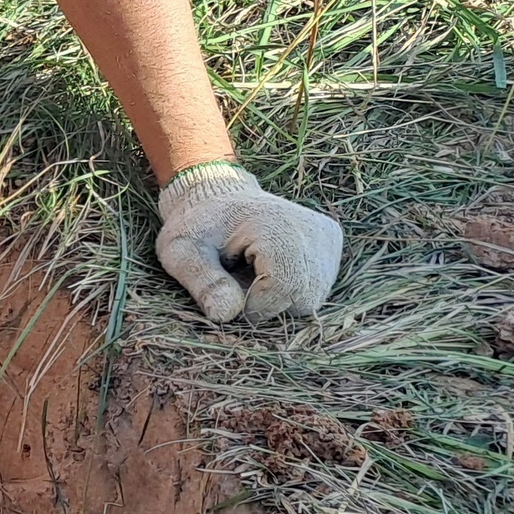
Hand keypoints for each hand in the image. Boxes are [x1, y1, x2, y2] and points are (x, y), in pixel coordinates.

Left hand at [156, 162, 343, 324]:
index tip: (228, 292)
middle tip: (239, 280)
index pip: (284, 289)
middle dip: (267, 304)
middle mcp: (314, 230)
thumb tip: (226, 315)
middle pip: (303, 299)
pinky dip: (291, 289)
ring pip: (311, 299)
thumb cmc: (198, 227)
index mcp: (278, 226)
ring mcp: (327, 237)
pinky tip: (271, 270)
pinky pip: (317, 288)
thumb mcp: (182, 252)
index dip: (254, 306)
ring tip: (254, 273)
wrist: (219, 198)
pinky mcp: (332, 244)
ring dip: (279, 298)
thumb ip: (202, 282)